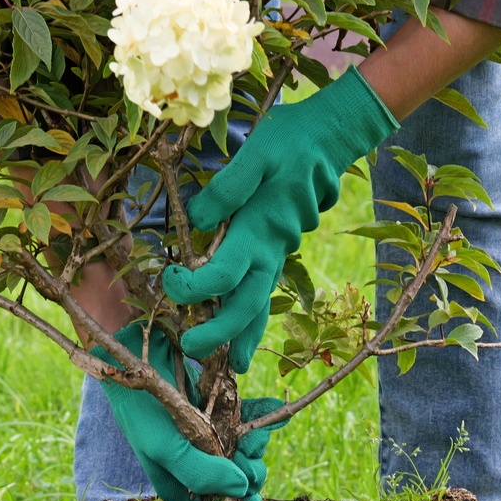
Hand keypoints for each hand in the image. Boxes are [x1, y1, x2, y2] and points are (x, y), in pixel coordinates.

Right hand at [90, 325, 289, 500]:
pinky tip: (277, 411)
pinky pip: (246, 412)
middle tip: (252, 463)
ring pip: (241, 445)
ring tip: (258, 438)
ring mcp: (206, 427)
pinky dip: (263, 414)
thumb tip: (242, 489)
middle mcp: (192, 454)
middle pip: (229, 473)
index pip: (207, 500)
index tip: (246, 497)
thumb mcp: (166, 449)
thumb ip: (202, 474)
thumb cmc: (142, 410)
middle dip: (246, 471)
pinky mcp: (217, 401)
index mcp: (176, 474)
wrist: (132, 351)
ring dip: (255, 444)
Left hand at [162, 67, 397, 371]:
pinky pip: (266, 286)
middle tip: (193, 353)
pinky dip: (255, 311)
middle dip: (222, 335)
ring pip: (262, 301)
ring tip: (233, 364)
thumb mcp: (256, 154)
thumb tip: (199, 222)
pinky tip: (245, 327)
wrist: (331, 136)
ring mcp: (280, 250)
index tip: (169, 283)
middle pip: (247, 304)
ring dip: (244, 333)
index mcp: (259, 230)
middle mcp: (271, 248)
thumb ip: (227, 189)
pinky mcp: (281, 245)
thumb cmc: (289, 141)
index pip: (223, 276)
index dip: (193, 288)